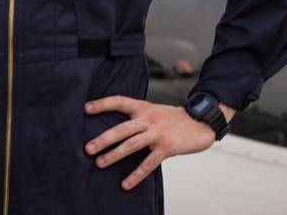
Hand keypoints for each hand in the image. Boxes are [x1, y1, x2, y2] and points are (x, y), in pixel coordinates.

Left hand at [83, 95, 234, 189]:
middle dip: (103, 138)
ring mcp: (157, 133)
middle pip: (122, 128)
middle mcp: (149, 119)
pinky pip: (148, 164)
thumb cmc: (174, 119)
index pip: (119, 101)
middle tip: (88, 148)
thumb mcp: (154, 111)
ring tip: (100, 163)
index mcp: (144, 108)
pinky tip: (126, 184)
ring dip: (114, 155)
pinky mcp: (166, 147)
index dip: (103, 104)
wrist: (200, 122)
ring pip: (131, 145)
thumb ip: (138, 117)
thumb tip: (117, 128)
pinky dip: (136, 175)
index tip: (86, 108)